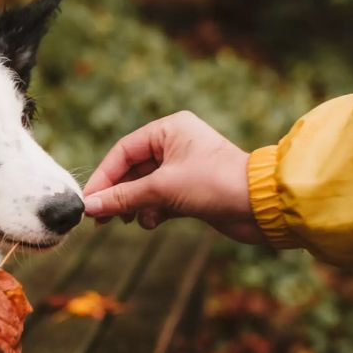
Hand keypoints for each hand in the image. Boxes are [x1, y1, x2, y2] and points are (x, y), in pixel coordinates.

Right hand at [83, 111, 265, 243]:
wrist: (263, 206)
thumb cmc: (216, 183)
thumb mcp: (162, 189)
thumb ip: (123, 197)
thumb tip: (90, 206)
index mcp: (169, 130)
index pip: (123, 152)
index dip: (104, 177)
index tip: (89, 200)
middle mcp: (175, 144)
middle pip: (132, 171)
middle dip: (118, 195)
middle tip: (100, 218)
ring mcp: (183, 167)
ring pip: (144, 187)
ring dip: (135, 206)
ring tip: (128, 221)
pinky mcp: (191, 189)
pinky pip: (159, 198)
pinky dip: (152, 211)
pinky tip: (152, 222)